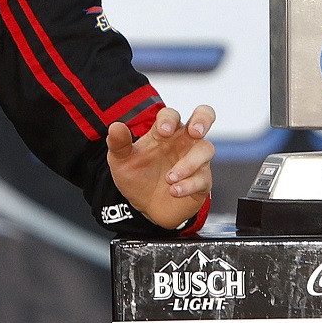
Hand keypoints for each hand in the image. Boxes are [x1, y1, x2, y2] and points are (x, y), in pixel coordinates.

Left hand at [107, 105, 214, 228]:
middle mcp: (183, 142)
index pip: (171, 114)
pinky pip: (203, 178)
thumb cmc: (137, 177)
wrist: (145, 207)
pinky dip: (189, 185)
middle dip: (202, 119)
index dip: (169, 119)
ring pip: (205, 149)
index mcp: (164, 132)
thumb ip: (118, 144)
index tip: (163, 131)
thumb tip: (115, 126)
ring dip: (189, 163)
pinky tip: (174, 191)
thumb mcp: (121, 161)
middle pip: (204, 116)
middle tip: (195, 131)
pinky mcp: (202, 181)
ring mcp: (196, 160)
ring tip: (169, 178)